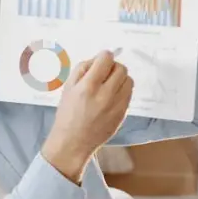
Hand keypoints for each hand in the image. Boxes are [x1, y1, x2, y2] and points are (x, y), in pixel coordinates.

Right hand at [41, 51, 133, 182]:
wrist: (73, 142)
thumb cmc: (68, 114)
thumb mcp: (67, 88)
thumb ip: (82, 69)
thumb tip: (98, 59)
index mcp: (88, 87)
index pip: (106, 59)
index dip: (104, 56)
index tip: (101, 60)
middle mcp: (105, 95)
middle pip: (121, 68)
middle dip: (113, 67)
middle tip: (105, 73)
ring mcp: (116, 105)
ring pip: (128, 80)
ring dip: (120, 79)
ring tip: (109, 86)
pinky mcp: (123, 113)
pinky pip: (129, 94)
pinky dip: (122, 91)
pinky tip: (111, 97)